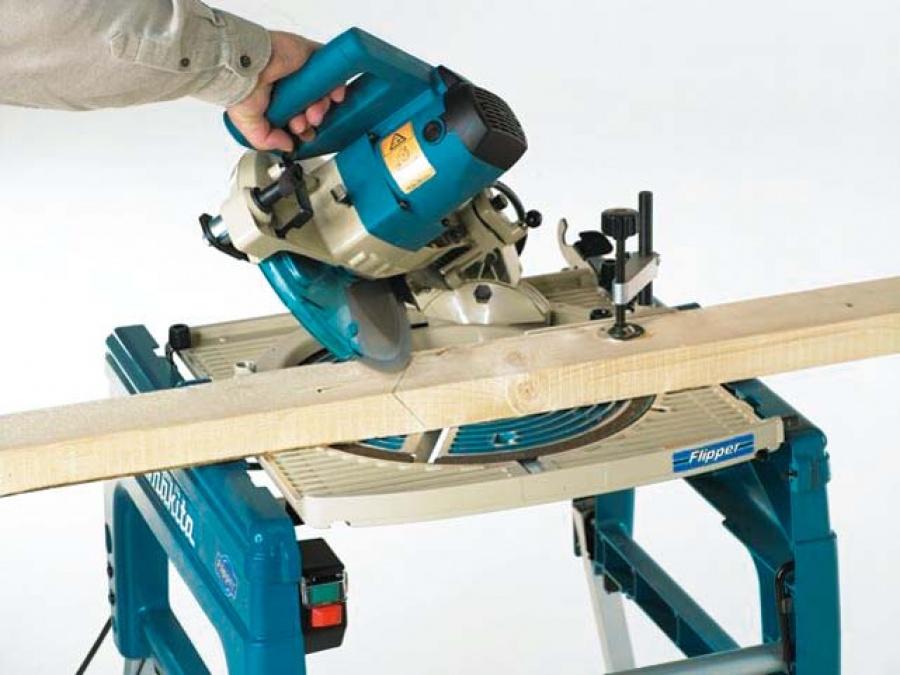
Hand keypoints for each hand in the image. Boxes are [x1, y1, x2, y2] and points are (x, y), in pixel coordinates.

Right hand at [226, 31, 345, 152]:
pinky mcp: (309, 55)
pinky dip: (336, 84)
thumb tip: (287, 146)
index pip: (297, 116)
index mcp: (274, 100)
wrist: (246, 66)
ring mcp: (298, 71)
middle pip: (312, 105)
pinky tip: (334, 95)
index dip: (305, 128)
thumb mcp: (248, 124)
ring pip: (322, 91)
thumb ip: (266, 140)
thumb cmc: (241, 87)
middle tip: (307, 123)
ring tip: (314, 111)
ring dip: (323, 106)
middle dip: (314, 119)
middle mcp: (287, 86)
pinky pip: (331, 69)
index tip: (304, 134)